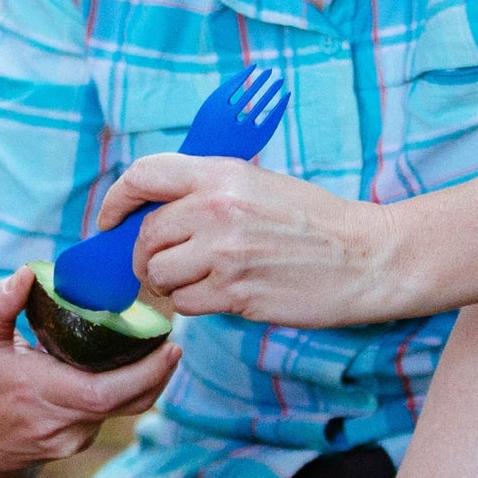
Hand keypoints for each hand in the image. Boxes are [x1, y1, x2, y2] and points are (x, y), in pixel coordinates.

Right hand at [0, 267, 178, 477]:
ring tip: (156, 345)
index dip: (144, 372)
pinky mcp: (76, 442)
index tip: (169, 346)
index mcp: (41, 396)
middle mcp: (63, 425)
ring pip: (122, 409)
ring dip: (144, 380)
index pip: (105, 392)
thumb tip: (26, 272)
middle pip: (128, 402)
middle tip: (172, 340)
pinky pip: (110, 413)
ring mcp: (72, 439)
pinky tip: (126, 362)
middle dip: (157, 372)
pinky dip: (124, 388)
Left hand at [98, 153, 390, 327]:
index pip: (143, 175)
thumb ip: (203, 189)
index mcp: (219, 174)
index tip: (108, 221)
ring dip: (167, 283)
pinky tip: (217, 295)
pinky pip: (186, 303)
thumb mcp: (254, 183)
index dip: (116, 200)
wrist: (368, 256)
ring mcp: (225, 253)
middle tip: (159, 264)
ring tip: (195, 279)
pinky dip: (192, 304)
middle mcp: (215, 209)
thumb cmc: (311, 220)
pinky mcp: (237, 293)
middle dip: (143, 255)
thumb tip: (150, 210)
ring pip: (159, 274)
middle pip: (145, 236)